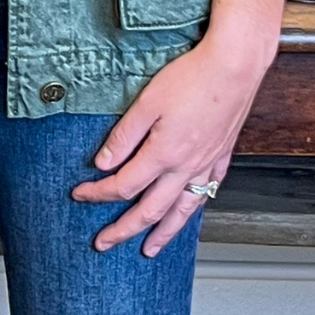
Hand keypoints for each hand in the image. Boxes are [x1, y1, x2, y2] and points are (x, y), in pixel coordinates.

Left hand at [71, 0, 290, 255]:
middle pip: (149, 210)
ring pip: (181, 211)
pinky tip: (188, 211)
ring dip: (163, 234)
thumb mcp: (147, 103)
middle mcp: (185, 166)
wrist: (235, 66)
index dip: (97, 194)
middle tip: (104, 242)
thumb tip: (102, 164)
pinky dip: (193, 208)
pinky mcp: (222, 155)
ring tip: (149, 249)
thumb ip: (124, 136)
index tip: (80, 195)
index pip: (123, 186)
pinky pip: (206, 191)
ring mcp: (206, 164)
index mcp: (163, 154)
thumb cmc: (193, 77)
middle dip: (123, 229)